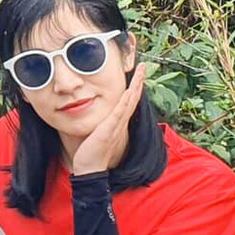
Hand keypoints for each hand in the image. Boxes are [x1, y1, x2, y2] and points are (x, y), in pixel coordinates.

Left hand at [69, 60, 148, 174]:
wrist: (90, 168)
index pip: (128, 100)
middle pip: (133, 97)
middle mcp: (120, 122)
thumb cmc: (92, 151)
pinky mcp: (109, 130)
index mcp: (117, 121)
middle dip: (138, 81)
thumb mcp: (98, 131)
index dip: (134, 86)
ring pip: (129, 102)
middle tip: (144, 66)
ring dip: (136, 86)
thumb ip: (101, 121)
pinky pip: (119, 113)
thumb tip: (99, 114)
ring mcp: (116, 125)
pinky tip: (129, 91)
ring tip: (140, 72)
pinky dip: (125, 102)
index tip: (137, 73)